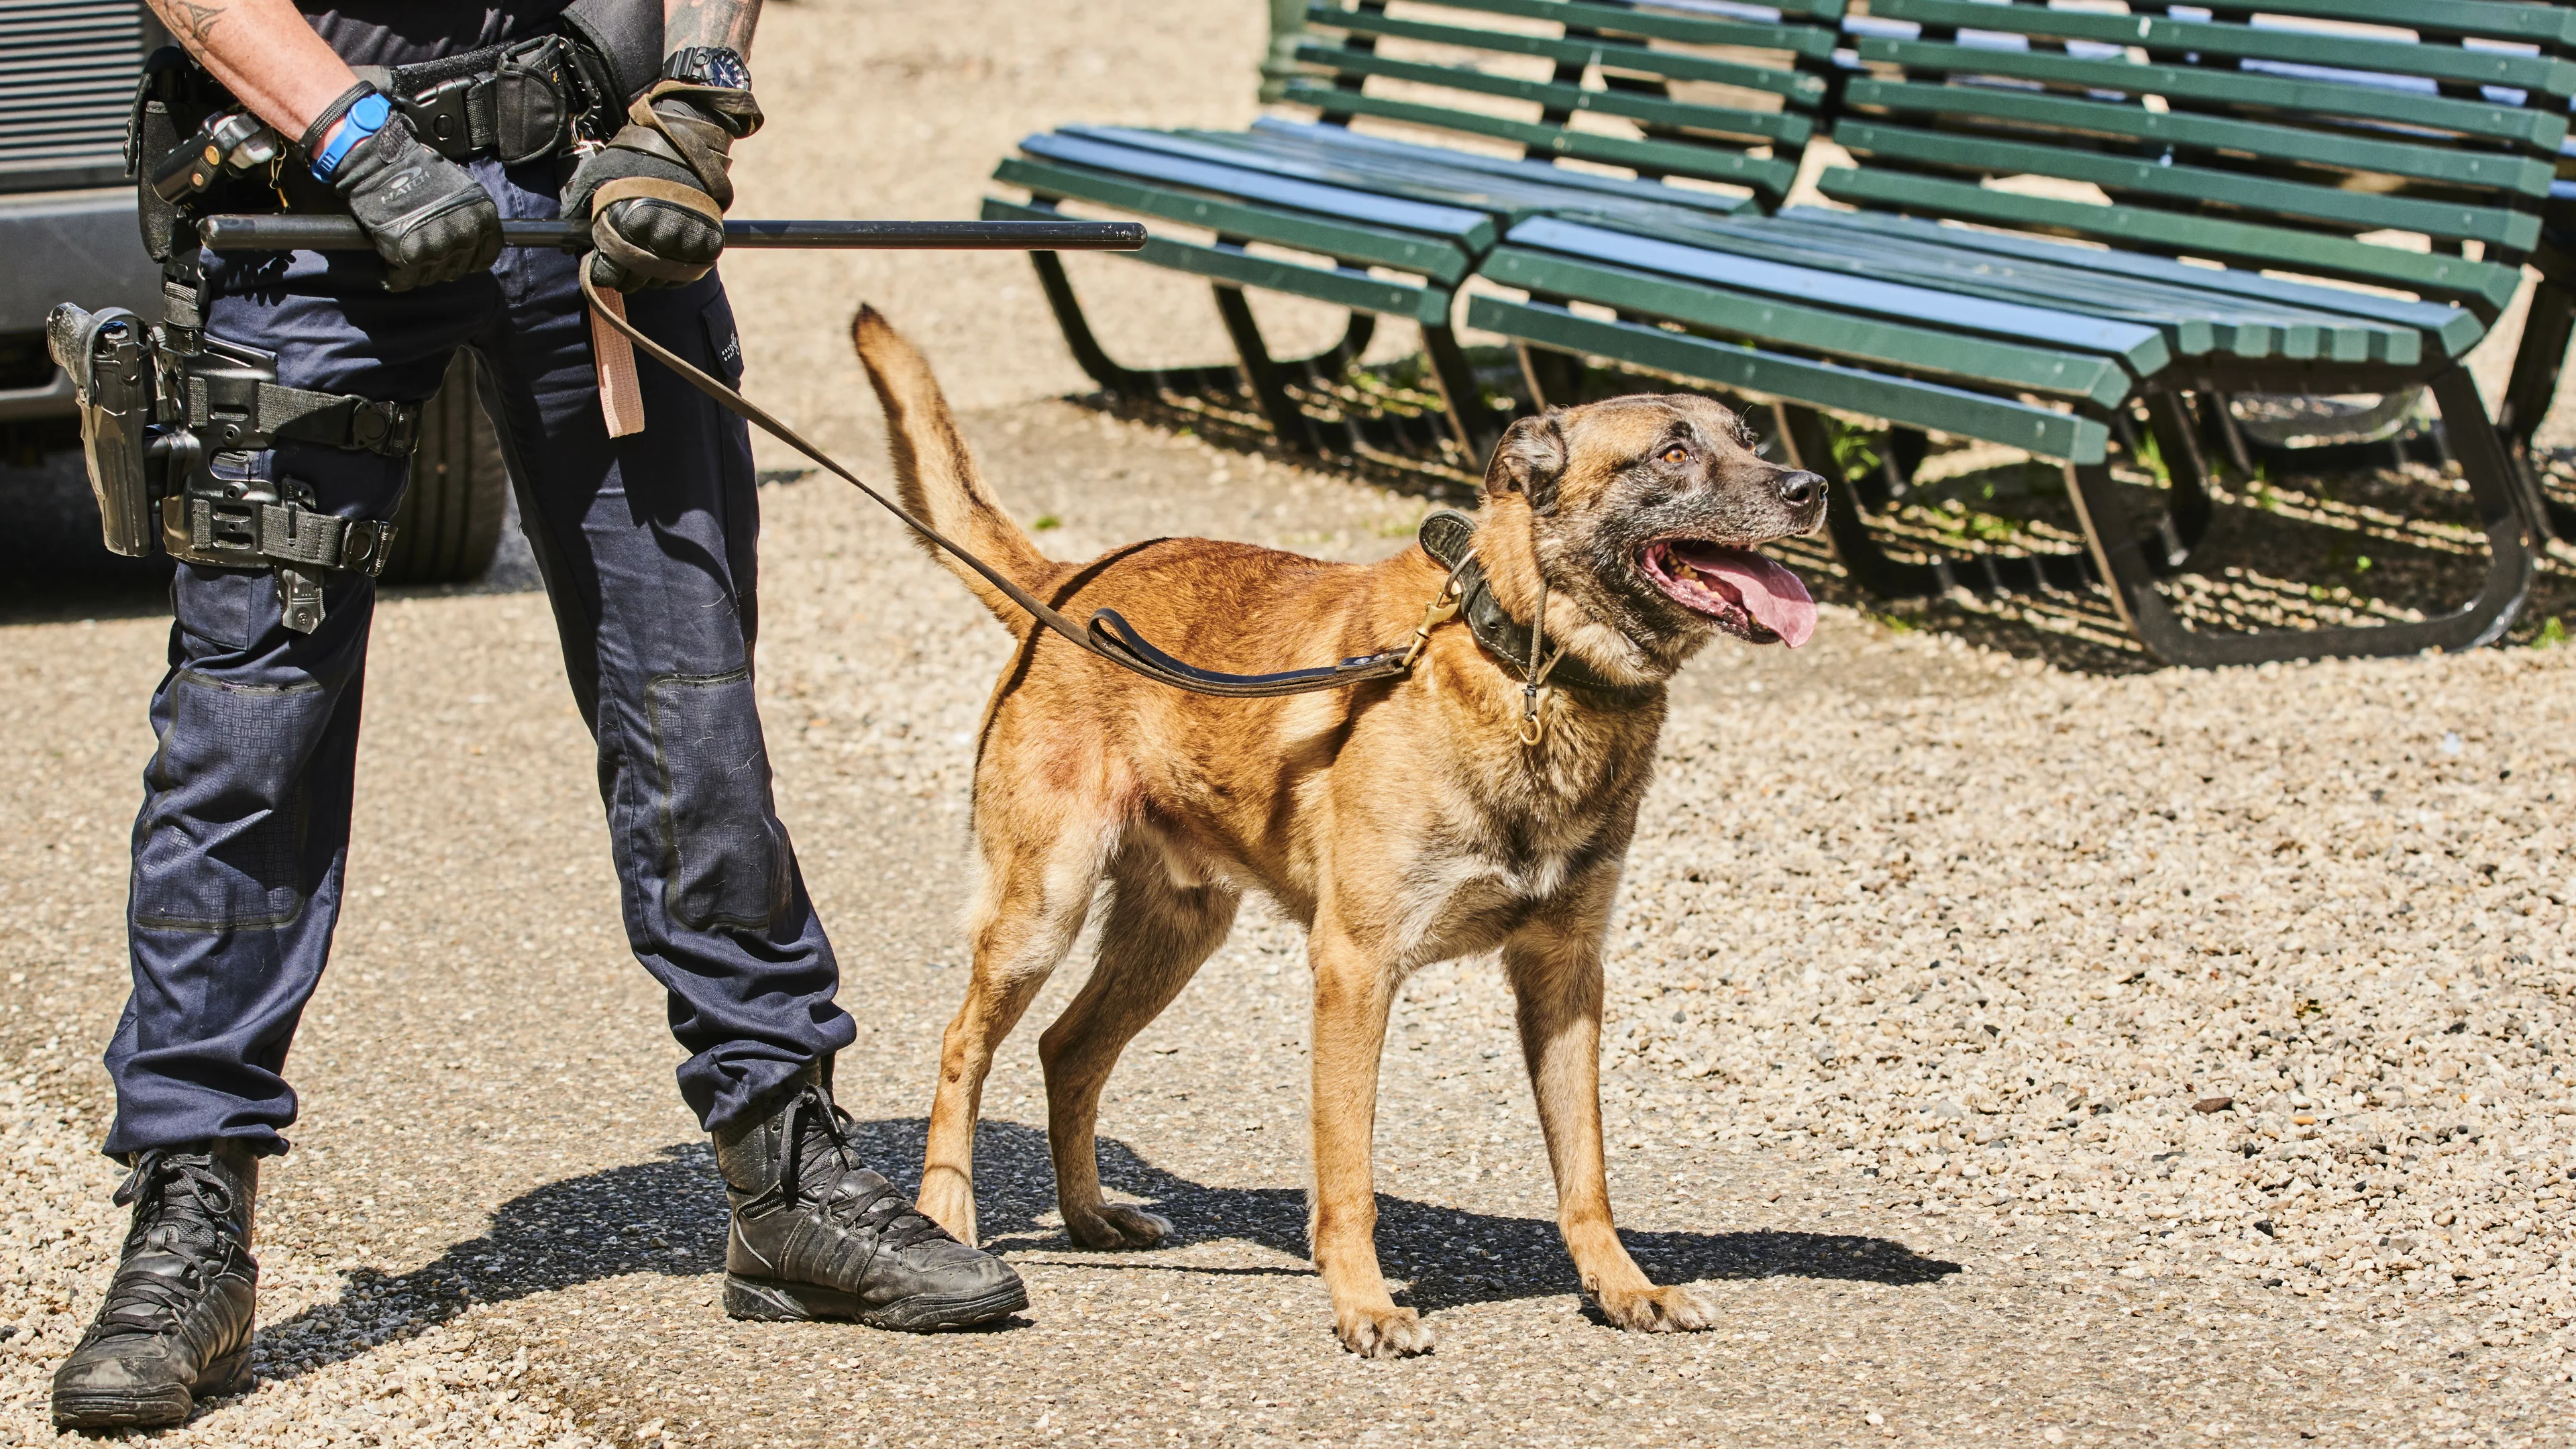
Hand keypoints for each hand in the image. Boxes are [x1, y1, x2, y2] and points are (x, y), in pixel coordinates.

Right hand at [329, 112, 502, 290]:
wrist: (382, 163)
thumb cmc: (418, 171)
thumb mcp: (460, 190)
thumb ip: (468, 218)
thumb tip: (472, 240)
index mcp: (483, 218)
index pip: (485, 258)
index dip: (466, 259)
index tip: (452, 255)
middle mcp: (466, 234)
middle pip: (456, 270)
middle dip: (439, 264)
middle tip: (421, 249)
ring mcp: (440, 247)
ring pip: (431, 277)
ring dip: (417, 270)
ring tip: (404, 250)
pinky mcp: (411, 255)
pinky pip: (404, 280)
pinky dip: (394, 276)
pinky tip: (388, 263)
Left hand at [563, 80, 760, 291]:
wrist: (681, 144)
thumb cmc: (634, 160)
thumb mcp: (597, 178)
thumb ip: (580, 208)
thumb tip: (567, 239)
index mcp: (627, 224)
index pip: (608, 275)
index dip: (602, 270)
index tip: (604, 262)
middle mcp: (658, 238)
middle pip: (636, 282)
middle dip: (627, 274)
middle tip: (627, 256)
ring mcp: (686, 242)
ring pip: (662, 280)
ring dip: (654, 273)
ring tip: (649, 249)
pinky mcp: (708, 243)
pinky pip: (689, 273)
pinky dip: (679, 269)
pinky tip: (669, 251)